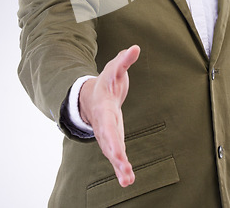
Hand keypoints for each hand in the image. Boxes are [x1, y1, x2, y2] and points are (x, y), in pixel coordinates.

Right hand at [79, 45, 140, 186]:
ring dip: (119, 167)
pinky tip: (128, 180)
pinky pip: (116, 155)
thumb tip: (135, 47)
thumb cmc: (107, 82)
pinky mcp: (112, 140)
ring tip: (128, 181)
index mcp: (104, 107)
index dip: (111, 136)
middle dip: (115, 155)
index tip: (116, 152)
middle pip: (108, 141)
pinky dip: (121, 168)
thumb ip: (124, 60)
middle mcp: (103, 124)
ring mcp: (106, 134)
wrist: (93, 96)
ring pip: (111, 152)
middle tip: (124, 170)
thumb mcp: (115, 69)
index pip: (108, 123)